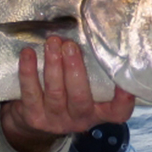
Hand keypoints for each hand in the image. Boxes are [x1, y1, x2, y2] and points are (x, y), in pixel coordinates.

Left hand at [0, 36, 135, 151]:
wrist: (34, 117)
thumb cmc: (65, 92)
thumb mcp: (82, 85)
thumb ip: (90, 68)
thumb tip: (89, 30)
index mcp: (98, 112)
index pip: (118, 112)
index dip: (123, 99)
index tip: (123, 80)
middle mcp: (80, 119)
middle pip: (80, 98)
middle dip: (75, 69)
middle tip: (70, 45)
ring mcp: (56, 120)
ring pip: (55, 93)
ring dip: (53, 65)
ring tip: (51, 42)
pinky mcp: (34, 117)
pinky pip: (30, 93)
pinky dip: (28, 71)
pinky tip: (28, 53)